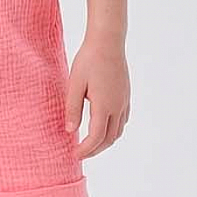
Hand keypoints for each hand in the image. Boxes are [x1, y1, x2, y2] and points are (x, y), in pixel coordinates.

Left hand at [64, 35, 129, 158]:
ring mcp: (124, 101)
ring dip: (105, 141)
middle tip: (80, 153)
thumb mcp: (74, 84)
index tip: (74, 155)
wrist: (108, 41)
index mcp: (104, 106)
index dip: (85, 150)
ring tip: (91, 143)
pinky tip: (103, 126)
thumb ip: (72, 109)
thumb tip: (70, 131)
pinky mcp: (126, 95)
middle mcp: (117, 107)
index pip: (96, 137)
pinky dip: (113, 130)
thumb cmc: (89, 60)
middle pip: (109, 139)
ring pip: (118, 131)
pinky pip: (123, 120)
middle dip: (95, 150)